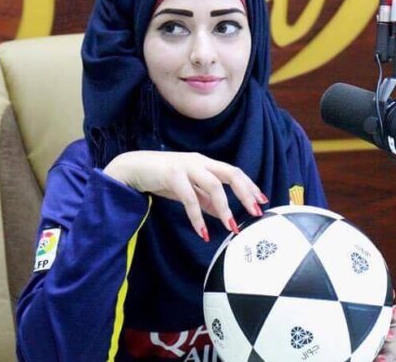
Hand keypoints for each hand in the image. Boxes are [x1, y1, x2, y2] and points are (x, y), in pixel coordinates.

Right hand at [103, 151, 267, 240]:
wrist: (132, 168)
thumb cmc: (163, 177)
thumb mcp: (189, 190)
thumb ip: (206, 200)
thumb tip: (224, 215)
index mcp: (206, 163)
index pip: (235, 172)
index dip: (250, 186)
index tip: (263, 201)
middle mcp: (200, 162)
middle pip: (231, 173)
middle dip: (246, 192)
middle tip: (256, 212)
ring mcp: (186, 166)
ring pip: (213, 185)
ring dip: (225, 208)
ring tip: (231, 228)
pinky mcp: (171, 175)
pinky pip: (189, 198)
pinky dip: (197, 217)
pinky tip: (203, 232)